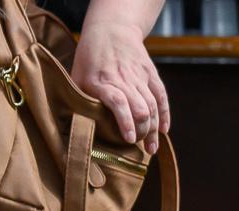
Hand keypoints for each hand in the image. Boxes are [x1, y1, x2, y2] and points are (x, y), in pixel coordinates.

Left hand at [72, 22, 169, 154]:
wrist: (110, 31)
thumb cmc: (87, 61)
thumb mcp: (75, 80)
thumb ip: (77, 102)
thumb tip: (74, 131)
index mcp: (102, 82)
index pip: (118, 102)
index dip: (125, 121)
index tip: (128, 139)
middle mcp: (124, 79)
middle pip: (140, 107)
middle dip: (142, 131)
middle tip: (139, 151)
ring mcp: (140, 76)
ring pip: (152, 104)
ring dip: (153, 128)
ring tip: (151, 148)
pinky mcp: (150, 74)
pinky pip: (161, 95)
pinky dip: (164, 113)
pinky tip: (163, 131)